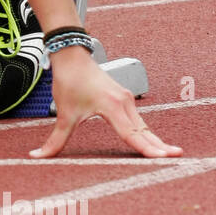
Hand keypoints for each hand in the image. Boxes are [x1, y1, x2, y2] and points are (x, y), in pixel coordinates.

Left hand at [31, 48, 182, 158]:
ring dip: (155, 140)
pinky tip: (154, 143)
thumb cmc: (69, 81)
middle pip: (144, 130)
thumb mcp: (63, 113)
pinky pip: (138, 120)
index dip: (146, 148)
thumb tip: (37, 156)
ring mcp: (127, 100)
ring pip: (143, 126)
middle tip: (178, 158)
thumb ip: (55, 139)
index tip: (162, 157)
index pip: (131, 133)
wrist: (73, 56)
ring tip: (170, 154)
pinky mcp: (125, 99)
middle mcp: (124, 102)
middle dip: (160, 146)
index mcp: (111, 106)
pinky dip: (146, 133)